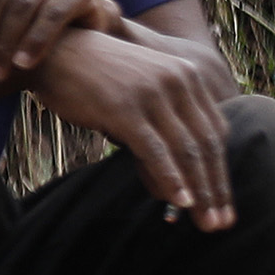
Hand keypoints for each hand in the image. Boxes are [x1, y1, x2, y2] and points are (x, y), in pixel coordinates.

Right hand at [36, 26, 238, 227]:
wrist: (51, 51)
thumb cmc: (92, 80)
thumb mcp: (134, 105)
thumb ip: (157, 141)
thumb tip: (174, 193)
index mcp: (186, 76)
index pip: (215, 131)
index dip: (221, 171)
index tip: (223, 203)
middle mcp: (177, 80)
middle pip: (206, 144)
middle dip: (216, 189)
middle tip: (222, 224)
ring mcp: (151, 92)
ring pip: (186, 149)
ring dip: (200, 191)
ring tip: (207, 222)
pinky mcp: (125, 106)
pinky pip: (154, 149)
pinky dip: (170, 178)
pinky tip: (180, 202)